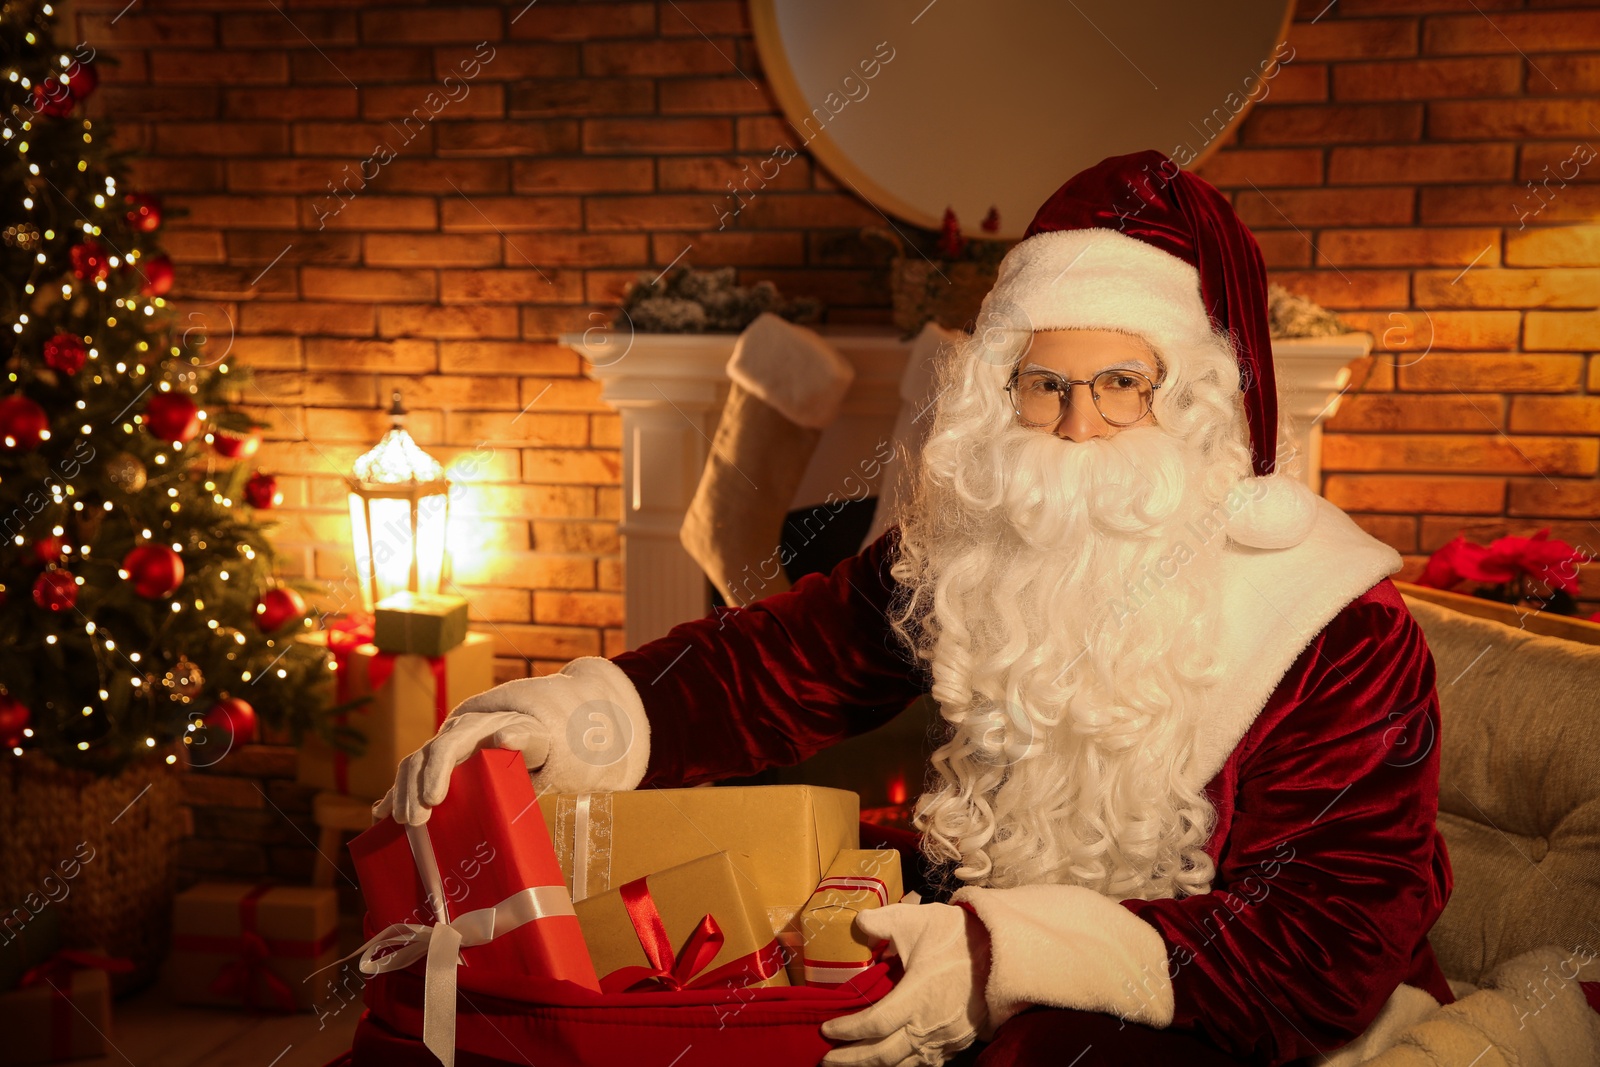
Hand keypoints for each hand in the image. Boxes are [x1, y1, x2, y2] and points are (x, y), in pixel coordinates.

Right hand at [374, 710, 550, 825]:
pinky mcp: (431, 766)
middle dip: (412, 790)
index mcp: (470, 728)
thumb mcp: (531, 736)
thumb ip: (523, 737)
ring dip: (401, 795)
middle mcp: (448, 737)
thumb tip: (506, 737)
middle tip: (415, 821)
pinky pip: (407, 779)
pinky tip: (381, 815)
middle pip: (420, 759)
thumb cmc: (527, 737)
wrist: (518, 731)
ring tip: (402, 822)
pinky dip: (393, 796)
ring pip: (409, 768)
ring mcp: (436, 750)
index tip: (433, 800)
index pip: (446, 747)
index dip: (436, 772)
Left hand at [820, 902, 991, 1066]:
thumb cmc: (959, 936)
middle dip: (852, 1061)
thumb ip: (883, 922)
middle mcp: (929, 1025)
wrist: (1005, 951)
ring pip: (904, 1065)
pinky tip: (892, 1062)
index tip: (826, 1030)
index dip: (847, 1031)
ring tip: (853, 1065)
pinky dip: (904, 1066)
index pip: (873, 1024)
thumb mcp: (917, 920)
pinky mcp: (958, 1043)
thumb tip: (858, 922)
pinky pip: (926, 1064)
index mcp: (916, 996)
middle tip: (827, 1061)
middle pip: (883, 1056)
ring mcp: (945, 1038)